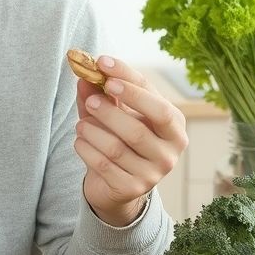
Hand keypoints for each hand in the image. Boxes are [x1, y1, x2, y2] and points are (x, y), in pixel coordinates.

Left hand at [73, 55, 187, 226]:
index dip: (129, 82)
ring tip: (80, 124)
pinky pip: (104, 166)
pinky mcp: (132, 189)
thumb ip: (103, 94)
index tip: (103, 65)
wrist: (118, 183)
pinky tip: (80, 141)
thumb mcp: (118, 112)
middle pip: (137, 129)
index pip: (156, 101)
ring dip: (93, 131)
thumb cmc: (122, 138)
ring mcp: (152, 174)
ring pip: (117, 148)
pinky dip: (87, 149)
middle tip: (90, 100)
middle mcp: (170, 152)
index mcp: (174, 126)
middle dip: (109, 111)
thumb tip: (84, 75)